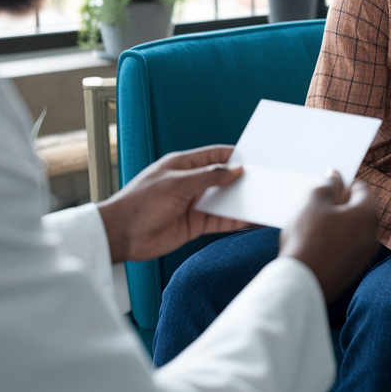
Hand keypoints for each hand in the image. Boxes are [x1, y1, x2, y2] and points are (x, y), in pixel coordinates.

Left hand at [96, 144, 252, 262]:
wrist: (122, 235)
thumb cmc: (141, 202)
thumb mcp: (177, 183)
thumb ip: (209, 177)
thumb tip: (236, 170)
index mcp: (183, 165)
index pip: (215, 156)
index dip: (236, 156)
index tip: (258, 158)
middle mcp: (191, 183)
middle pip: (224, 178)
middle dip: (244, 180)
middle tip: (268, 180)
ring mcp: (194, 204)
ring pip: (225, 200)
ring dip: (243, 201)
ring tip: (266, 200)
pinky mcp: (195, 224)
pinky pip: (221, 220)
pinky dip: (237, 220)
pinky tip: (252, 220)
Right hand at [279, 172, 380, 301]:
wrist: (301, 281)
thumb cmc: (308, 236)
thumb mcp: (313, 199)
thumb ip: (328, 184)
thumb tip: (336, 178)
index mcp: (368, 213)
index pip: (362, 188)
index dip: (342, 184)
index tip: (324, 187)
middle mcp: (373, 234)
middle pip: (358, 209)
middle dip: (339, 205)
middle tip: (315, 206)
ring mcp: (364, 255)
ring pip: (351, 229)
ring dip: (335, 224)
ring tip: (310, 227)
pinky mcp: (352, 270)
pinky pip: (345, 247)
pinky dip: (333, 242)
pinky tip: (313, 245)